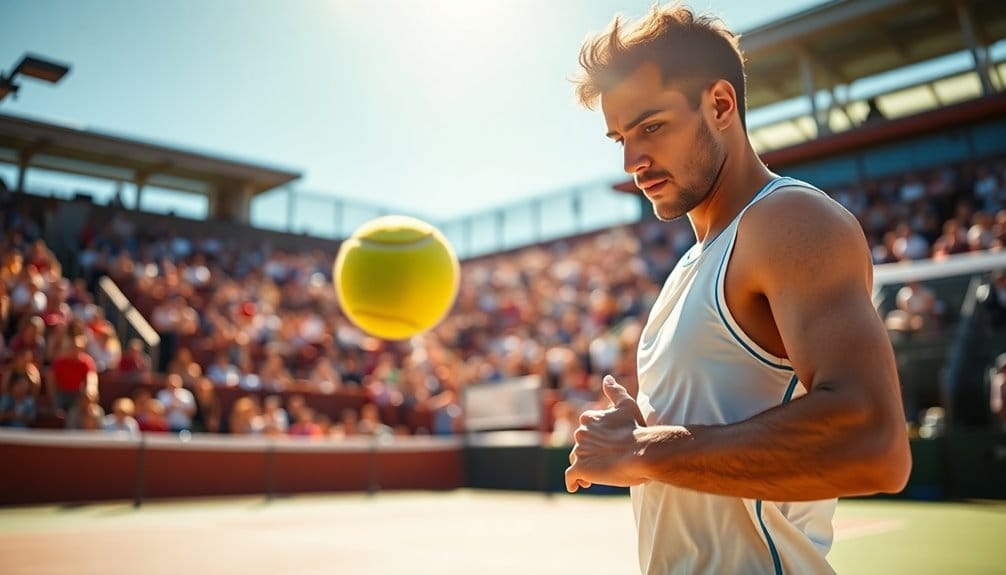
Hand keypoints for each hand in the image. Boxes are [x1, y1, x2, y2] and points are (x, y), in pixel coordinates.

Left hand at [565, 375, 646, 492]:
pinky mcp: (580, 469)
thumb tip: (607, 378)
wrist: (641, 451)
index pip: (587, 430)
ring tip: (595, 476)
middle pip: (581, 446)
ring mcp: (579, 451)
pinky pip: (570, 478)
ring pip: (576, 461)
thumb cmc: (636, 428)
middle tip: (605, 462)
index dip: (596, 439)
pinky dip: (573, 482)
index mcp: (588, 418)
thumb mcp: (627, 404)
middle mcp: (580, 433)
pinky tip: (577, 486)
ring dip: (583, 467)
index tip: (606, 445)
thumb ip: (615, 391)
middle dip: (591, 453)